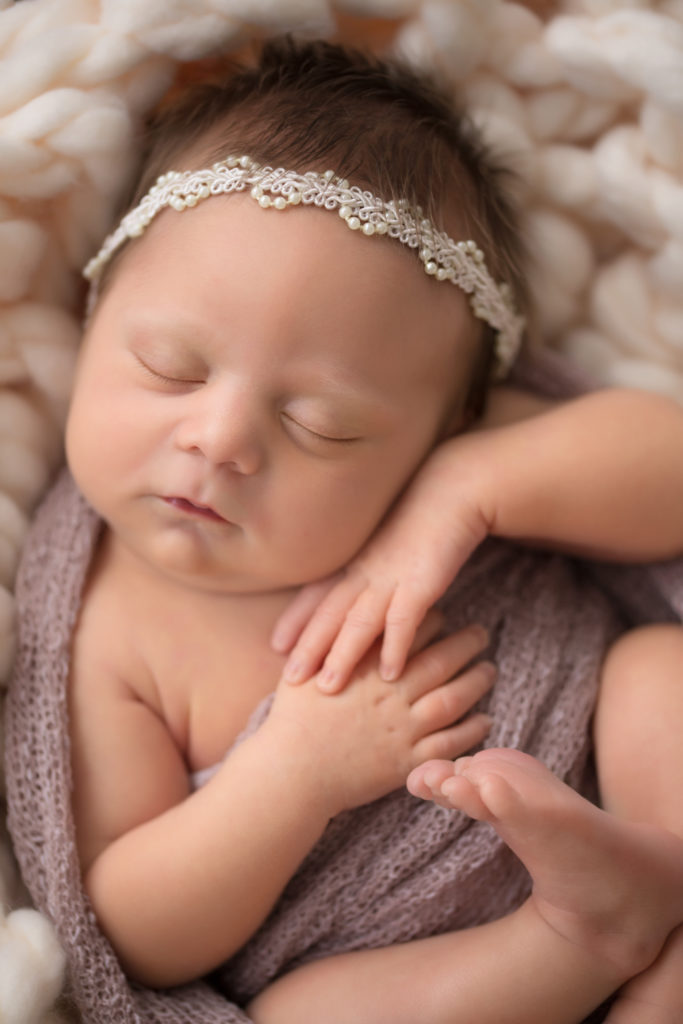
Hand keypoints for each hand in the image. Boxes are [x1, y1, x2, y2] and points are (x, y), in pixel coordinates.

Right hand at [262, 615, 493, 816]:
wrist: (292, 774)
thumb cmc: (291, 721)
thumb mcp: (304, 672)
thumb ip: (326, 647)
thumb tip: (336, 623)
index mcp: (366, 668)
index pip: (408, 634)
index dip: (431, 620)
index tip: (443, 615)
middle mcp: (390, 695)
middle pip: (440, 662)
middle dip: (466, 644)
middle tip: (482, 633)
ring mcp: (402, 729)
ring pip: (452, 699)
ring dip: (476, 682)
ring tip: (490, 670)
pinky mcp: (407, 761)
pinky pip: (450, 744)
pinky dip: (472, 731)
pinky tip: (485, 720)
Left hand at [271, 436, 490, 692]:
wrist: (452, 488)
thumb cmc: (420, 515)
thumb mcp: (383, 540)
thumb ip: (368, 565)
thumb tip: (359, 588)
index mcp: (353, 559)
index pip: (316, 593)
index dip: (296, 619)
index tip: (276, 645)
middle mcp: (364, 570)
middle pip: (329, 613)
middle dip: (308, 647)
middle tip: (290, 679)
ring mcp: (390, 577)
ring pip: (358, 622)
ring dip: (342, 655)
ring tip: (328, 687)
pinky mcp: (421, 583)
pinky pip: (404, 620)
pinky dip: (396, 647)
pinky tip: (391, 674)